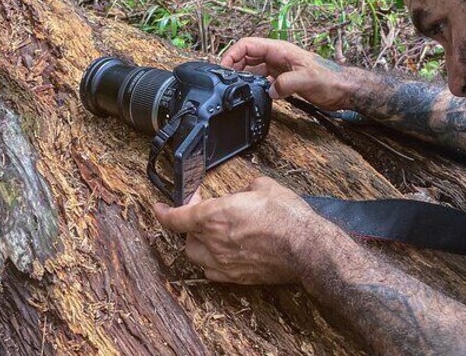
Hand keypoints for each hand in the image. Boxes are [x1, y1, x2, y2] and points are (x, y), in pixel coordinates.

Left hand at [153, 177, 319, 284]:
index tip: (158, 208)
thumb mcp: (264, 186)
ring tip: (211, 235)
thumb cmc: (286, 217)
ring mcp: (224, 263)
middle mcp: (213, 242)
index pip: (176, 218)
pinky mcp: (237, 278)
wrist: (306, 248)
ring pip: (196, 256)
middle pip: (186, 237)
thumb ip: (246, 189)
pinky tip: (222, 255)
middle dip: (190, 225)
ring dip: (198, 244)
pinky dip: (211, 263)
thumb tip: (246, 192)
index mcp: (213, 216)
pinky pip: (212, 272)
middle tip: (203, 215)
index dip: (163, 212)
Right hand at [220, 37, 351, 110]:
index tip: (223, 67)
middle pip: (246, 55)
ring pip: (252, 68)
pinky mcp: (282, 79)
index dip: (233, 54)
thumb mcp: (308, 80)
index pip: (248, 45)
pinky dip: (252, 85)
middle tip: (225, 81)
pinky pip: (261, 79)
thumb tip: (269, 90)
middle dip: (233, 65)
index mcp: (280, 49)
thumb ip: (286, 84)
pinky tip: (250, 94)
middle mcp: (277, 56)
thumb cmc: (330, 79)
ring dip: (241, 76)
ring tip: (234, 88)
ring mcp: (279, 68)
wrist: (343, 89)